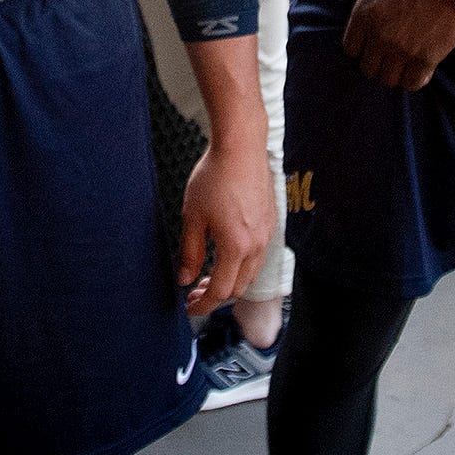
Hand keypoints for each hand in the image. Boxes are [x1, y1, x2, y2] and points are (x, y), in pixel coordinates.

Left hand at [178, 127, 276, 309]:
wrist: (241, 148)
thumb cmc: (214, 176)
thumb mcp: (192, 216)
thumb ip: (189, 251)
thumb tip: (185, 278)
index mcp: (236, 247)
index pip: (220, 290)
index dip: (203, 304)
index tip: (189, 307)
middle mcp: (256, 245)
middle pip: (238, 287)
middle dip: (215, 296)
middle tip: (193, 293)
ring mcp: (267, 234)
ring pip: (250, 273)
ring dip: (229, 281)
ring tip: (206, 276)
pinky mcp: (270, 222)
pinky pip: (257, 255)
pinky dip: (241, 265)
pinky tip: (224, 255)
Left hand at [342, 0, 454, 90]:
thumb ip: (371, 6)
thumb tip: (370, 26)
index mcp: (364, 13)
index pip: (352, 48)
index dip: (365, 49)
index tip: (375, 47)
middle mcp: (378, 34)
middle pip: (369, 68)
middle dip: (380, 64)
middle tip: (393, 58)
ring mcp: (400, 49)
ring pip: (388, 80)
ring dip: (397, 74)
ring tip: (408, 65)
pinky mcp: (425, 59)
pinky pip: (412, 83)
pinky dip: (416, 79)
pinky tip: (423, 69)